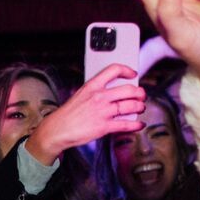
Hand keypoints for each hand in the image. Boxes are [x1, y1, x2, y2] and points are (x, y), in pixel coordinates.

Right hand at [28, 64, 143, 162]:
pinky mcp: (104, 126)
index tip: (133, 74)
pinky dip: (136, 125)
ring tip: (140, 108)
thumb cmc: (68, 114)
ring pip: (131, 106)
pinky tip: (139, 124)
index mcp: (92, 86)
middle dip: (140, 93)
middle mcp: (99, 97)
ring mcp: (103, 112)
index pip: (114, 70)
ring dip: (140, 107)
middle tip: (141, 95)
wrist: (58, 130)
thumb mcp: (80, 94)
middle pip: (129, 89)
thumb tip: (111, 91)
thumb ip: (95, 91)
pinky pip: (126, 125)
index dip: (127, 70)